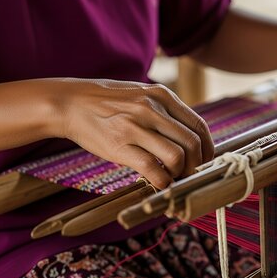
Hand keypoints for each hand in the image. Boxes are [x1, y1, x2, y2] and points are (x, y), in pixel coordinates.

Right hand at [48, 79, 213, 188]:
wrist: (69, 103)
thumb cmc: (108, 103)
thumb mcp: (142, 95)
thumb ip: (166, 112)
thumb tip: (192, 138)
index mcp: (162, 95)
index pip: (199, 126)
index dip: (207, 149)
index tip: (203, 161)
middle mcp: (152, 108)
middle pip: (193, 144)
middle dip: (197, 165)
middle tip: (189, 175)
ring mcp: (135, 126)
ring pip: (177, 157)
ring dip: (180, 174)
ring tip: (171, 177)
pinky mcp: (120, 145)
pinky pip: (153, 169)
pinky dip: (162, 181)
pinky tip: (158, 182)